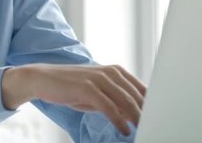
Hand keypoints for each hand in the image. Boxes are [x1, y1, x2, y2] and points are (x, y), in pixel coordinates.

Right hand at [1, 63, 145, 135]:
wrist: (42, 79)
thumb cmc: (70, 87)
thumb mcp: (96, 93)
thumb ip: (115, 100)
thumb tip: (133, 115)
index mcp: (115, 71)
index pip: (140, 88)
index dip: (151, 104)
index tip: (158, 117)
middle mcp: (110, 72)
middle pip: (136, 95)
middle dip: (147, 112)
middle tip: (155, 126)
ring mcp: (99, 78)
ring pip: (126, 100)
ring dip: (137, 117)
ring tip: (144, 130)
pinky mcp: (88, 88)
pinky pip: (108, 106)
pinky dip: (118, 120)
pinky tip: (124, 130)